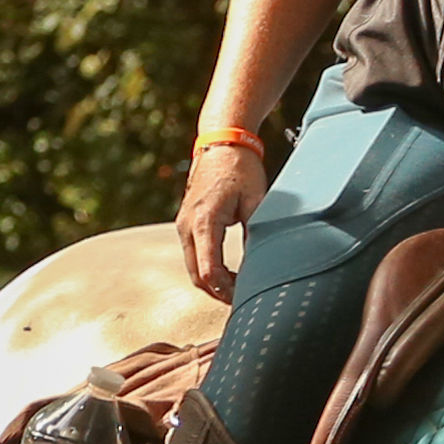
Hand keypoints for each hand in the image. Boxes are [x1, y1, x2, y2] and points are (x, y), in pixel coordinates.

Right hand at [175, 136, 269, 302]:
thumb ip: (256, 234)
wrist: (221, 144)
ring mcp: (183, 226)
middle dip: (219, 292)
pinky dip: (208, 270)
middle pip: (197, 276)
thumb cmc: (241, 169)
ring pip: (193, 269)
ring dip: (213, 283)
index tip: (245, 297)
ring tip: (239, 288)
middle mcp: (187, 226)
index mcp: (204, 221)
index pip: (209, 271)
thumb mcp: (256, 201)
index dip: (226, 291)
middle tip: (244, 299)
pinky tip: (229, 272)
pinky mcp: (186, 225)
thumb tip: (261, 266)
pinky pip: (193, 256)